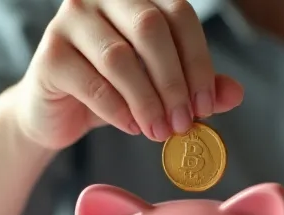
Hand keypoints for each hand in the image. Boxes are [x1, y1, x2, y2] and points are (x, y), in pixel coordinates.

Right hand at [13, 0, 245, 149]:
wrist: (56, 113)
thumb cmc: (112, 92)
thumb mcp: (159, 87)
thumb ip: (196, 85)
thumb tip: (234, 94)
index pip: (177, 13)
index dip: (198, 59)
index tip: (206, 105)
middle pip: (149, 28)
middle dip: (174, 81)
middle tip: (184, 122)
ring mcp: (70, 22)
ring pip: (120, 58)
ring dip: (148, 100)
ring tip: (160, 131)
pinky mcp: (49, 55)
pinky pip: (92, 83)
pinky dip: (119, 110)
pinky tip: (133, 127)